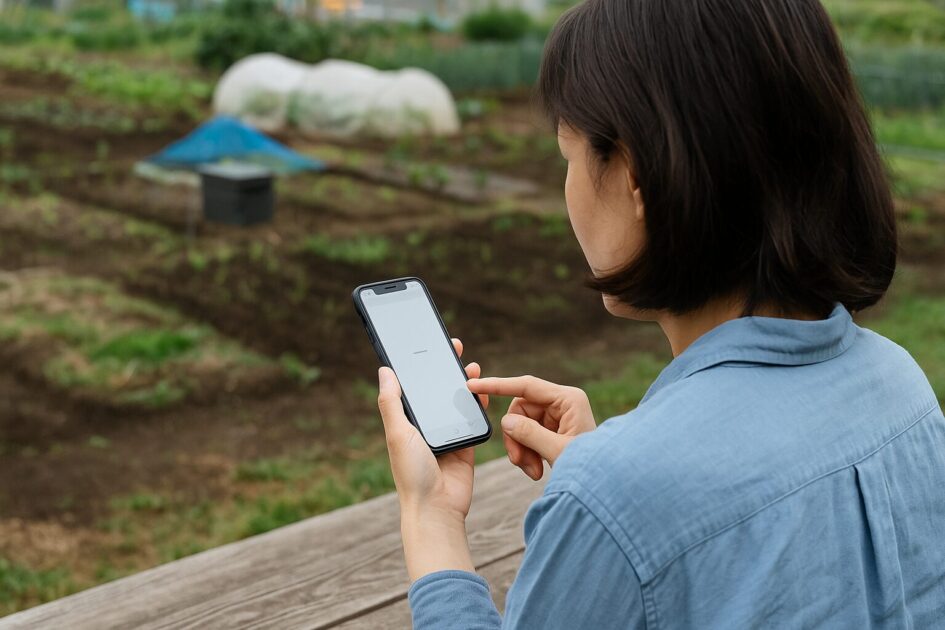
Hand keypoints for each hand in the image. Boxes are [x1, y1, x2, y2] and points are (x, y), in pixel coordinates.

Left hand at [377, 338, 488, 580]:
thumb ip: (392, 403)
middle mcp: (425, 427)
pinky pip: (473, 419)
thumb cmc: (412, 473)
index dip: (418, 366)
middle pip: (436, 391)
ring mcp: (447, 435)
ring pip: (456, 402)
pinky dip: (478, 403)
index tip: (426, 346)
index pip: (412, 387)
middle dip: (444, 369)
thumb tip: (384, 370)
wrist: (437, 508)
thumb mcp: (398, 433)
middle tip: (452, 346)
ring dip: (463, 383)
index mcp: (406, 423)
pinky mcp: (466, 444)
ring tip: (470, 364)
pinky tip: (483, 389)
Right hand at [466, 375, 595, 479]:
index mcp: (569, 399)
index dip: (498, 385)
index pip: (526, 386)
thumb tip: (506, 422)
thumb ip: (530, 434)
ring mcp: (557, 416)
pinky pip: (527, 435)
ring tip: (532, 471)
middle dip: (516, 437)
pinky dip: (526, 453)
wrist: (605, 487)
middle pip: (520, 410)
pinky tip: (536, 470)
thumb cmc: (590, 468)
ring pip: (520, 424)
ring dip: (521, 449)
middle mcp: (563, 403)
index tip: (473, 386)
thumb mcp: (558, 452)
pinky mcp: (553, 429)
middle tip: (519, 462)